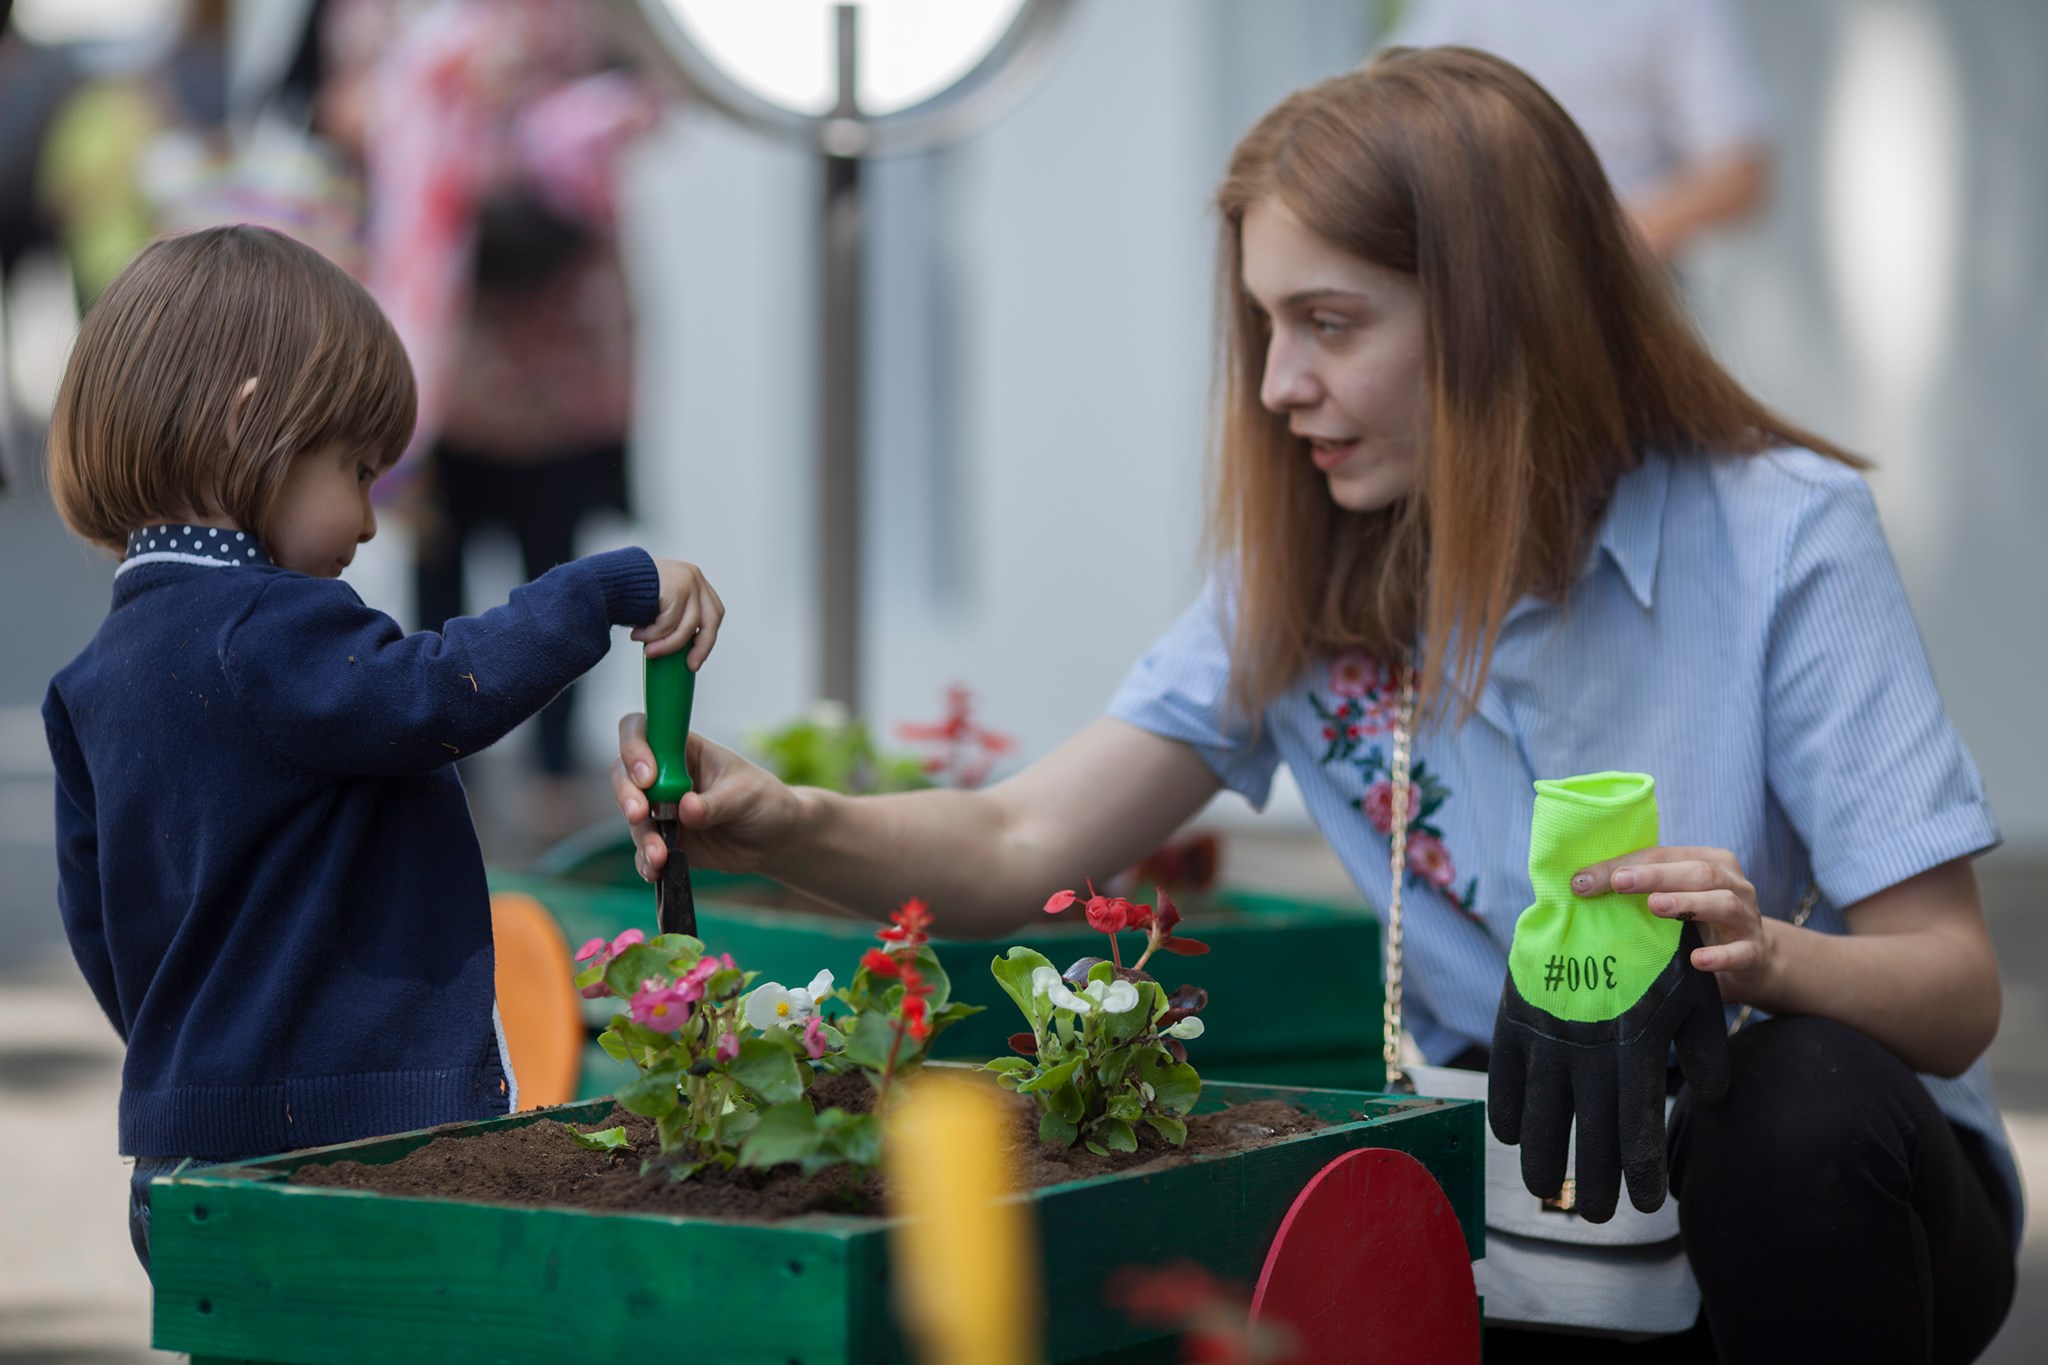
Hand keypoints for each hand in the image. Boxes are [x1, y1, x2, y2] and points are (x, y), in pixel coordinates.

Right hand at [611, 715, 800, 877]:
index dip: (635, 748)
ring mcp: (662, 809)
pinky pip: (645, 850)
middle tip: (639, 813)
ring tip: (659, 855)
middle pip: (624, 773)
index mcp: (685, 749)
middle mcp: (666, 775)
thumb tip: (685, 809)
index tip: (648, 775)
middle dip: (626, 794)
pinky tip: (656, 871)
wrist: (775, 839)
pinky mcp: (665, 839)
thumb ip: (715, 803)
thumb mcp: (746, 795)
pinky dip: (646, 861)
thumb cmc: (763, 801)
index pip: (644, 731)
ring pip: (633, 816)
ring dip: (642, 836)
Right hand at [632, 559, 723, 665]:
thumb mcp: (660, 605)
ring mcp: (687, 580)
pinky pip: (669, 623)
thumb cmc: (628, 594)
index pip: (713, 613)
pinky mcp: (676, 587)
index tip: (697, 658)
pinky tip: (638, 633)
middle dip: (700, 647)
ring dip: (668, 645)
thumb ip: (675, 618)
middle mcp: (694, 577)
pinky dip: (653, 635)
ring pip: (688, 626)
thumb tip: (684, 651)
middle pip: (710, 620)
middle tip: (689, 665)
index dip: (707, 638)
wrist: (605, 579)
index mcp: (694, 581)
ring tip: (649, 651)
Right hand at [1487, 775, 1729, 1221]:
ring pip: (1540, 1119)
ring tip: (1547, 1192)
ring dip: (1543, 1163)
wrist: (1592, 890)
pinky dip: (1506, 1113)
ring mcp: (1546, 1036)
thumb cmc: (1653, 947)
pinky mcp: (1516, 1019)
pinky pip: (1504, 1079)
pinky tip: (1512, 1138)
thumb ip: (1708, 1051)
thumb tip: (1711, 1100)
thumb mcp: (1695, 995)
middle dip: (1592, 1185)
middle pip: (1586, 1139)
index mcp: (1636, 1049)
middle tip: (1595, 1214)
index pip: (1637, 1133)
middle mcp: (1589, 1050)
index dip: (1641, 1176)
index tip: (1646, 1204)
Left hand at [1572, 847, 1774, 1005]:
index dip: (1625, 865)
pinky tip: (1697, 960)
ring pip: (1722, 903)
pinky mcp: (1753, 952)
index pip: (1663, 856)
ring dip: (1688, 903)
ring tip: (1655, 907)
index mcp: (1710, 861)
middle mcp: (1733, 883)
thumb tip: (1578, 886)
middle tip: (1619, 883)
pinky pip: (1740, 952)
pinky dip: (1719, 955)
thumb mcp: (1674, 898)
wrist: (1753, 960)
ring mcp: (1747, 918)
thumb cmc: (1698, 923)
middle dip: (1655, 876)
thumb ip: (1640, 889)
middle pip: (1697, 872)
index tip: (1584, 880)